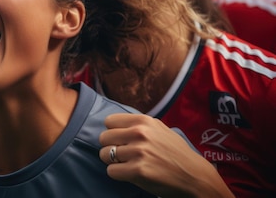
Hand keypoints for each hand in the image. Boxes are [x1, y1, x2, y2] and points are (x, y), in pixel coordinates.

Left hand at [99, 113, 233, 197]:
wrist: (195, 176)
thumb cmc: (175, 153)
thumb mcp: (159, 129)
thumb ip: (138, 125)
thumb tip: (114, 125)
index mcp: (143, 121)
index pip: (109, 122)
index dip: (113, 132)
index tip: (121, 140)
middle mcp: (140, 133)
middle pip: (103, 138)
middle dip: (110, 147)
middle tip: (123, 155)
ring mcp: (138, 152)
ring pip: (104, 155)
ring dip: (113, 162)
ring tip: (128, 164)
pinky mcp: (138, 170)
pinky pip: (111, 171)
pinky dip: (118, 174)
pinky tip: (131, 174)